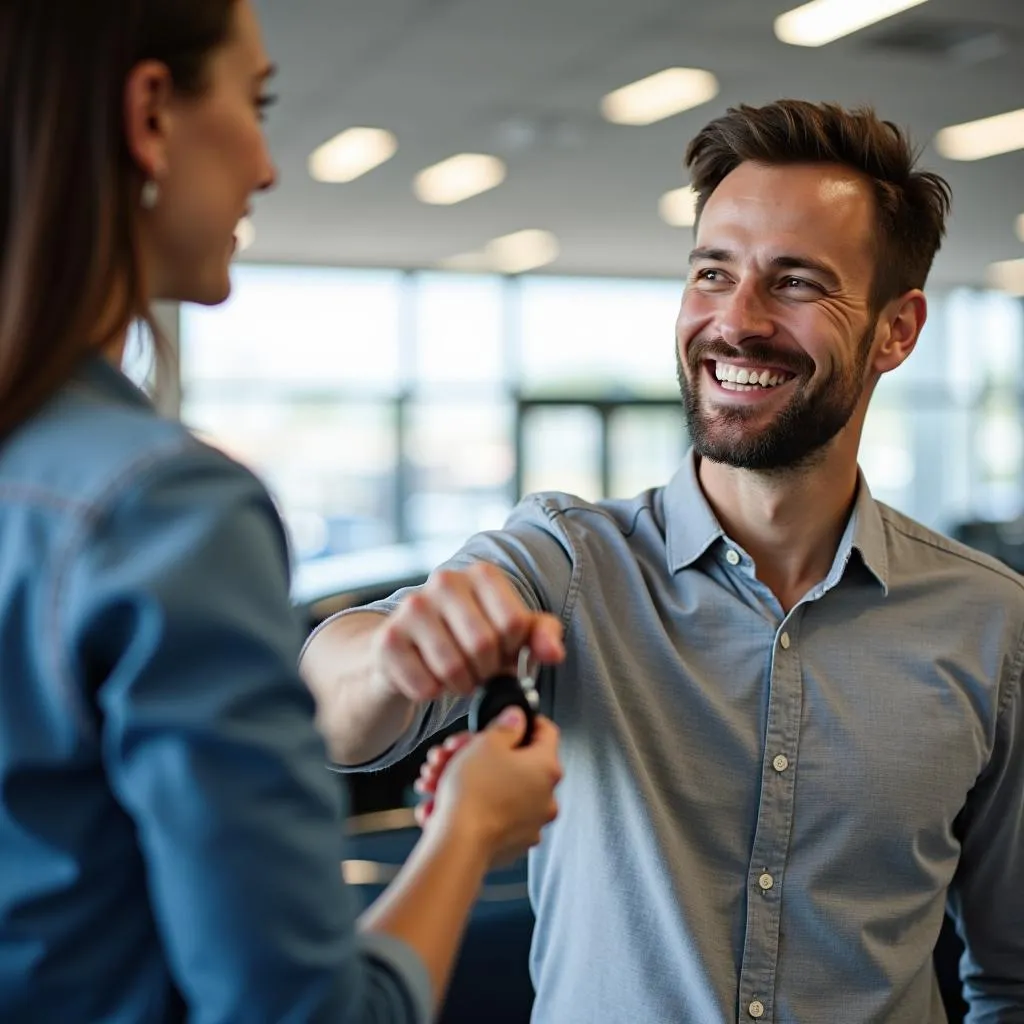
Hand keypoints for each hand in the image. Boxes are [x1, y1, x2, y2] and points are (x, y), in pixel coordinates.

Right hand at [370, 563, 564, 702]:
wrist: (406, 650)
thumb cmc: (467, 639)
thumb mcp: (512, 634)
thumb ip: (541, 636)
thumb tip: (554, 654)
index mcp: (481, 574)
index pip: (514, 624)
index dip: (511, 651)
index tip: (501, 652)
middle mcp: (445, 580)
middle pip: (484, 645)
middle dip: (485, 671)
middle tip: (477, 671)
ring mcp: (412, 607)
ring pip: (453, 668)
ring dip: (459, 686)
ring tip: (456, 677)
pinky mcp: (388, 639)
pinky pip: (424, 685)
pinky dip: (432, 693)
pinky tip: (428, 678)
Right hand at [417, 709, 561, 866]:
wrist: (458, 844)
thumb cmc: (475, 792)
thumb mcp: (487, 743)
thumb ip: (506, 725)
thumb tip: (516, 719)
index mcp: (547, 768)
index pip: (546, 731)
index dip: (526, 720)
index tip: (509, 720)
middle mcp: (546, 798)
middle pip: (515, 763)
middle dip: (480, 754)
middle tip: (455, 751)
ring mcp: (531, 823)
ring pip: (498, 789)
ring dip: (468, 779)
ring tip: (438, 776)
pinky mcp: (512, 843)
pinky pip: (491, 815)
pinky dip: (470, 807)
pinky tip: (441, 803)